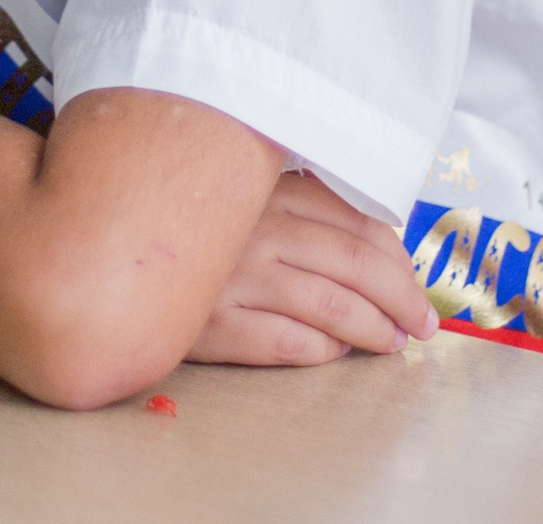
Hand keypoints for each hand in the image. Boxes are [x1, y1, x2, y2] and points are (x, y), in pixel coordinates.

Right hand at [188, 171, 438, 365]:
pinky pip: (291, 342)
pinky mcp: (214, 323)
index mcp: (270, 191)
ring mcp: (234, 276)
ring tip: (390, 343)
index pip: (358, 223)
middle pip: (357, 266)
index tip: (415, 285)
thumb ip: (303, 212)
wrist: (120, 263)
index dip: (399, 260)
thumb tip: (384, 257)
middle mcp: (256, 228)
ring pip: (334, 308)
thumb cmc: (198, 235)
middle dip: (403, 300)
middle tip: (422, 325)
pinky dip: (325, 351)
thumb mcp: (248, 204)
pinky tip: (334, 350)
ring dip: (375, 332)